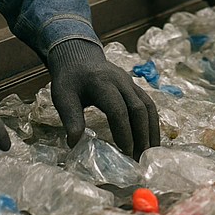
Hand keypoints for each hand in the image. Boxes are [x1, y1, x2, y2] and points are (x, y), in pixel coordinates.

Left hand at [47, 38, 159, 158]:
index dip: (124, 133)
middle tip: (139, 159)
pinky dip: (151, 122)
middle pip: (138, 108)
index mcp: (102, 83)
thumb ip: (71, 119)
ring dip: (150, 130)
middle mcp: (120, 81)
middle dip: (141, 135)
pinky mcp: (134, 86)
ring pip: (148, 106)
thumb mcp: (63, 97)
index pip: (118, 110)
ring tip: (148, 152)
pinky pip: (148, 103)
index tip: (125, 154)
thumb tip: (73, 144)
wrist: (79, 55)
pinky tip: (149, 138)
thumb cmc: (70, 79)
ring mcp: (130, 82)